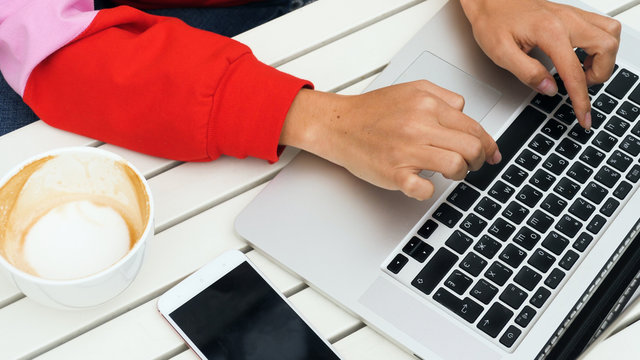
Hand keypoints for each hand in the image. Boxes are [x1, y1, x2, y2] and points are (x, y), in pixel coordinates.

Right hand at [280, 82, 500, 199]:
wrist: (338, 125)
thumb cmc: (371, 111)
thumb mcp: (411, 89)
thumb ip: (442, 96)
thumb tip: (464, 113)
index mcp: (427, 104)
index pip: (474, 127)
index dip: (488, 144)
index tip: (491, 153)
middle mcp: (420, 125)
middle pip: (471, 147)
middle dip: (479, 159)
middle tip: (474, 164)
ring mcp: (407, 151)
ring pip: (456, 166)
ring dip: (460, 173)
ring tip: (451, 172)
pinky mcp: (394, 173)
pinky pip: (424, 189)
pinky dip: (428, 190)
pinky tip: (423, 183)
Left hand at [460, 0, 620, 128]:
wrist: (489, 1)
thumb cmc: (492, 22)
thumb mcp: (500, 53)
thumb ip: (527, 73)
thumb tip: (549, 89)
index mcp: (549, 32)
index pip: (574, 72)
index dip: (581, 99)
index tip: (583, 115)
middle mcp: (566, 20)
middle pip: (607, 47)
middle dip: (600, 74)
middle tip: (580, 86)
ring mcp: (571, 14)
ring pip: (610, 33)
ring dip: (604, 56)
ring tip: (583, 71)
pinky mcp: (571, 14)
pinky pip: (601, 26)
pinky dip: (600, 44)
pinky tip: (581, 55)